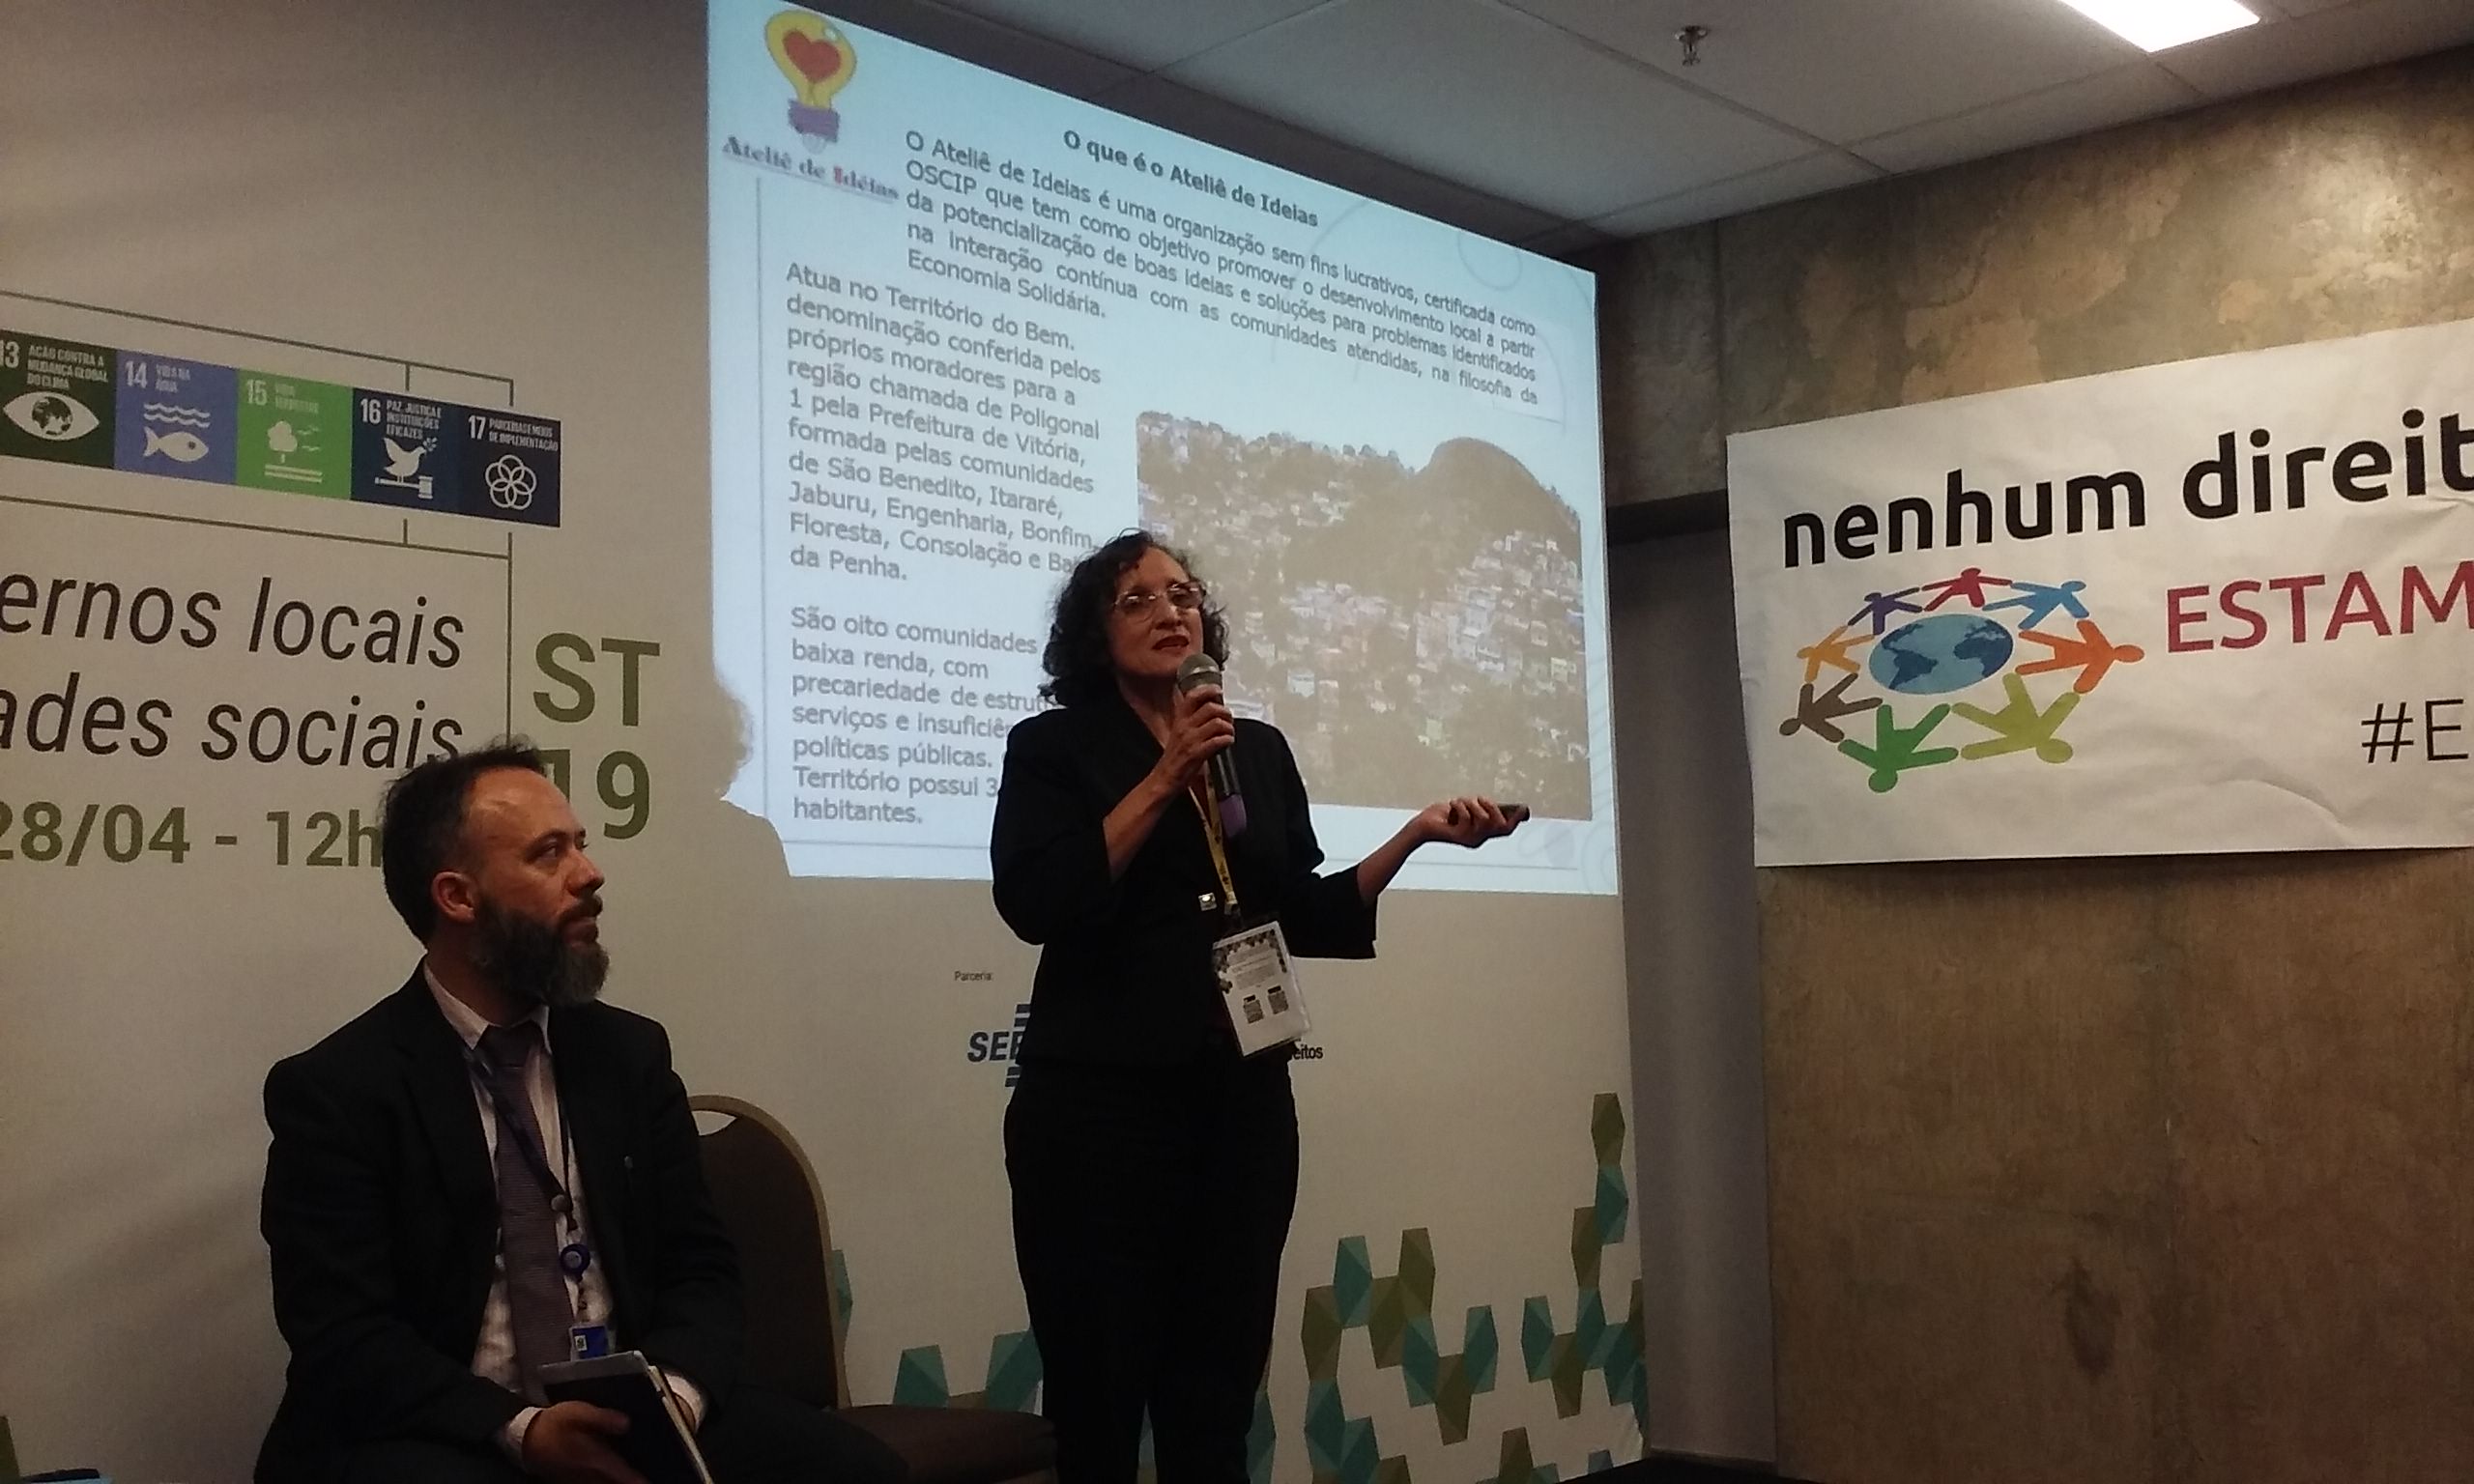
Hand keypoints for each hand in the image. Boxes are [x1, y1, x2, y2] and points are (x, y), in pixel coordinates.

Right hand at [521, 1400, 644, 1483]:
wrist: (526, 1438)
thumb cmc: (554, 1423)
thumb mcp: (577, 1412)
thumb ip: (602, 1418)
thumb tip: (626, 1423)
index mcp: (592, 1456)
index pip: (618, 1471)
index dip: (633, 1479)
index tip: (645, 1482)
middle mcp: (587, 1473)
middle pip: (611, 1483)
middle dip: (628, 1482)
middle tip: (644, 1482)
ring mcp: (579, 1479)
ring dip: (617, 1482)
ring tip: (636, 1481)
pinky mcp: (573, 1481)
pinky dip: (604, 1482)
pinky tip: (612, 1478)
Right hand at [1153, 681, 1234, 790]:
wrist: (1164, 778)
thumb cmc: (1174, 758)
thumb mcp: (1179, 733)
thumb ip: (1192, 721)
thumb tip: (1212, 712)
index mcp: (1179, 720)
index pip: (1192, 697)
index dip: (1208, 691)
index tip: (1218, 692)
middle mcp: (1184, 727)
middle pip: (1210, 708)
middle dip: (1225, 713)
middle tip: (1229, 720)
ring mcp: (1190, 740)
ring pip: (1217, 723)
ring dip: (1229, 727)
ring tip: (1229, 733)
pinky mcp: (1196, 753)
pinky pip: (1218, 740)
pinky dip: (1227, 740)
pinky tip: (1227, 743)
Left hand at [1416, 796, 1518, 848]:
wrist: (1422, 825)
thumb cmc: (1442, 816)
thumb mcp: (1464, 809)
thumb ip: (1479, 808)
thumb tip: (1492, 803)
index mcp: (1482, 833)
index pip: (1506, 830)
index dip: (1517, 819)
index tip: (1523, 808)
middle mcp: (1478, 839)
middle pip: (1501, 825)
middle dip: (1493, 807)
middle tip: (1479, 799)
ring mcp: (1470, 840)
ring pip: (1485, 818)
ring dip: (1472, 804)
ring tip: (1459, 802)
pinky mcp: (1460, 838)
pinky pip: (1468, 816)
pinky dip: (1459, 805)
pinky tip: (1451, 806)